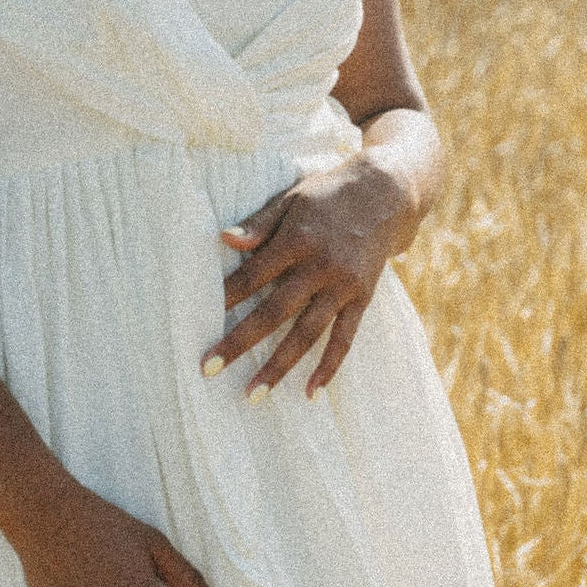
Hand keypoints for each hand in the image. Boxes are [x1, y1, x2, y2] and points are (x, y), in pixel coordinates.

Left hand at [203, 156, 408, 398]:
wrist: (387, 192)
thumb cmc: (329, 194)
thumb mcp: (292, 198)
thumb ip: (259, 224)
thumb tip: (224, 239)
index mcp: (297, 239)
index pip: (253, 276)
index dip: (226, 299)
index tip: (199, 321)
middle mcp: (320, 267)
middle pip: (274, 312)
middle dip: (239, 342)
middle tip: (208, 367)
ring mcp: (343, 286)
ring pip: (307, 334)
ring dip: (279, 366)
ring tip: (253, 394)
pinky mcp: (362, 298)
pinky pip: (344, 338)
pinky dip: (329, 366)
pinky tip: (311, 392)